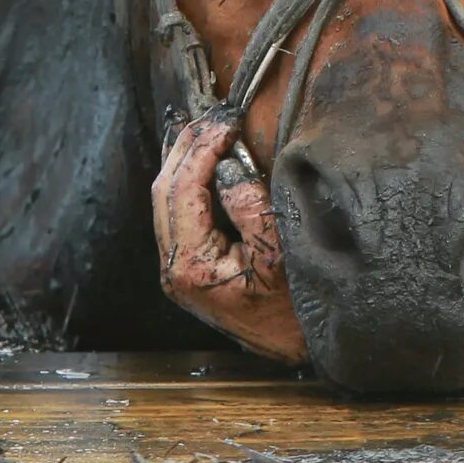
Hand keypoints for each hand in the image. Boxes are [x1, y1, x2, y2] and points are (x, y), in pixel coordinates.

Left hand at [150, 115, 307, 364]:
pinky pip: (176, 211)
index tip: (227, 121)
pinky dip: (186, 179)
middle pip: (164, 190)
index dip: (202, 148)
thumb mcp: (279, 252)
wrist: (299, 348)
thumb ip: (249, 205)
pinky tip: (199, 158)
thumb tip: (226, 165)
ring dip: (184, 159)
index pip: (182, 189)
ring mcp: (177, 268)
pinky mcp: (189, 265)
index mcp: (190, 265)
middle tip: (215, 115)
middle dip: (186, 146)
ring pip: (165, 199)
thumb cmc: (295, 307)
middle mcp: (173, 268)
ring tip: (207, 127)